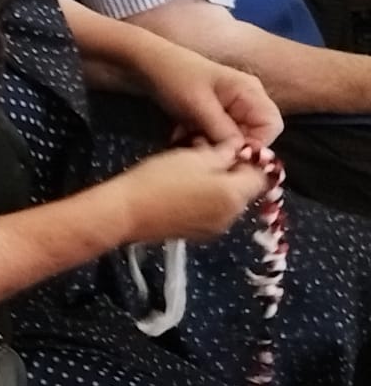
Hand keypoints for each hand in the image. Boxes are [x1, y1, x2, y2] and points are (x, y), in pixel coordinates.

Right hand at [114, 139, 266, 242]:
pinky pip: (211, 214)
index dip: (249, 161)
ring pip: (226, 203)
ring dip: (216, 189)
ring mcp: (215, 229)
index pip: (260, 176)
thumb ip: (223, 153)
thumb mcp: (193, 157)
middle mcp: (232, 216)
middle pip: (244, 191)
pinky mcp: (197, 236)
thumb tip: (237, 150)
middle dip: (230, 175)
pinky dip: (204, 203)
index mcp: (235, 195)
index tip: (228, 149)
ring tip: (189, 176)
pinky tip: (181, 194)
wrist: (125, 213)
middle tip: (204, 159)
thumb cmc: (159, 179)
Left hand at [136, 38, 281, 148]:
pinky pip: (215, 135)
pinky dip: (199, 139)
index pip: (271, 127)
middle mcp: (246, 100)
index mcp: (250, 92)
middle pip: (252, 136)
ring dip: (210, 144)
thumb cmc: (174, 77)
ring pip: (231, 139)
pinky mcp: (212, 114)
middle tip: (202, 148)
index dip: (256, 145)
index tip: (230, 154)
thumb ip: (222, 130)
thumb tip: (243, 154)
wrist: (146, 63)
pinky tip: (179, 136)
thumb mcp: (198, 105)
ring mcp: (229, 107)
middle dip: (229, 147)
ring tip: (186, 140)